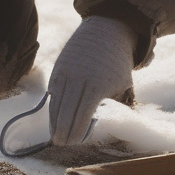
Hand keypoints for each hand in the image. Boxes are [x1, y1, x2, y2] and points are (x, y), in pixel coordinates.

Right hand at [48, 16, 136, 146]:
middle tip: (61, 144)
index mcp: (98, 86)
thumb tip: (94, 122)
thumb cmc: (118, 63)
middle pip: (66, 112)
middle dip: (63, 131)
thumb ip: (109, 102)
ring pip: (56, 103)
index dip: (77, 131)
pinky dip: (53, 106)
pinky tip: (53, 117)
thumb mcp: (122, 83)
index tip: (75, 142)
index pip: (83, 115)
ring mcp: (67, 73)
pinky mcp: (59, 67)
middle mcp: (79, 80)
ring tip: (55, 135)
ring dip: (54, 121)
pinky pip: (53, 91)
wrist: (107, 31)